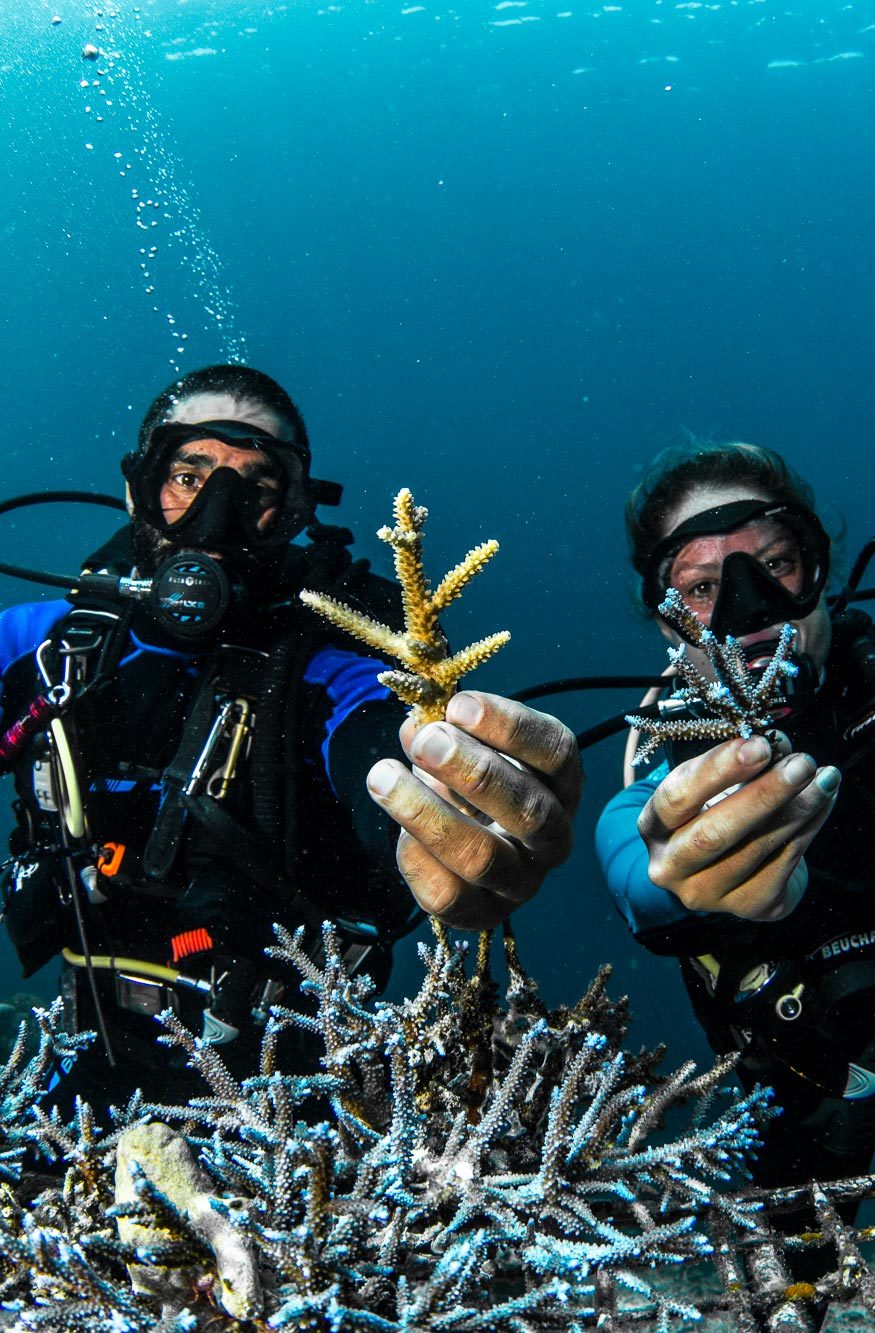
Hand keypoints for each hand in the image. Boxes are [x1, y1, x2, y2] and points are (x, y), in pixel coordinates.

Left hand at [366, 691, 581, 928]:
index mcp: (563, 786)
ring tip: (383, 775)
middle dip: (473, 772)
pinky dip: (415, 854)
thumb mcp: (466, 746)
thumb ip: (445, 730)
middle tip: (427, 741)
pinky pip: (445, 892)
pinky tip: (397, 828)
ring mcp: (521, 883)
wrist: (465, 840)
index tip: (458, 706)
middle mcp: (554, 838)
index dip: (509, 728)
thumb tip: (416, 725)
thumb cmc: (471, 782)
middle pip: (529, 811)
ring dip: (427, 813)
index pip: (556, 754)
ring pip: (482, 858)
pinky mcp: (481, 914)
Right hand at [638, 733, 840, 921]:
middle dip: (764, 794)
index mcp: (654, 827)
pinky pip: (782, 865)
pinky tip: (823, 802)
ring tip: (823, 778)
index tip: (758, 746)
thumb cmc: (713, 814)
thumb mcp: (712, 785)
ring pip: (756, 849)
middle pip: (715, 833)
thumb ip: (739, 763)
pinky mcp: (747, 906)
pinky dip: (809, 829)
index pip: (677, 796)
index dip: (719, 769)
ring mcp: (706, 893)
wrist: (724, 870)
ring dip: (798, 809)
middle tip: (800, 765)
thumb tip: (778, 746)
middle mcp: (670, 866)